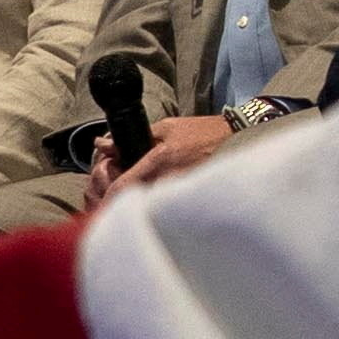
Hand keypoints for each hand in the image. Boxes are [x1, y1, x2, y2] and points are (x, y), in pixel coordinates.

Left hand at [89, 114, 237, 206]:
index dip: (108, 200)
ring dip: (143, 209)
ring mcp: (182, 193)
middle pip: (135, 204)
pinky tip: (162, 206)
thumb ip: (130, 138)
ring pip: (152, 209)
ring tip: (140, 206)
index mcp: (158, 161)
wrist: (237, 139)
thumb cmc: (201, 132)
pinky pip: (169, 210)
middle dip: (125, 206)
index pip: (123, 188)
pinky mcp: (192, 201)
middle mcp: (169, 180)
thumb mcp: (165, 128)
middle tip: (117, 206)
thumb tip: (102, 145)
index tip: (101, 205)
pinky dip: (161, 210)